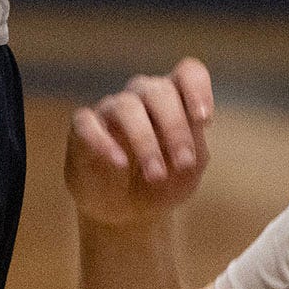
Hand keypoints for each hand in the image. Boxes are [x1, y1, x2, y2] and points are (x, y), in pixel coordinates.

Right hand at [65, 60, 214, 228]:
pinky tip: (120, 164)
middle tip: (184, 163)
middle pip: (159, 90)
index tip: (205, 121)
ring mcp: (111, 111)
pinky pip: (88, 124)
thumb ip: (193, 147)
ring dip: (145, 141)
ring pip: (126, 106)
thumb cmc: (163, 184)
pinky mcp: (83, 130)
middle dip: (175, 127)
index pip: (187, 74)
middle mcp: (142, 98)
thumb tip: (192, 128)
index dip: (197, 89)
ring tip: (156, 175)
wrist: (128, 213)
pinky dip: (104, 142)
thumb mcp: (187, 172)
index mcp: (174, 101)